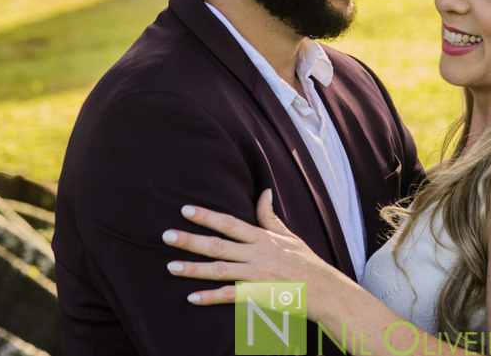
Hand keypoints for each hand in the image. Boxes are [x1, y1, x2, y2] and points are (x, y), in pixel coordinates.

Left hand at [162, 189, 334, 308]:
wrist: (324, 289)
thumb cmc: (306, 262)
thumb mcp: (288, 234)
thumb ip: (270, 216)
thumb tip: (264, 191)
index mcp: (262, 237)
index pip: (230, 223)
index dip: (207, 216)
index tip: (186, 210)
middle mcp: (257, 254)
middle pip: (219, 245)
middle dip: (191, 240)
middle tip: (166, 235)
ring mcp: (257, 275)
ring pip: (220, 271)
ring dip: (194, 269)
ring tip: (171, 267)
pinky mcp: (259, 295)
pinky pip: (230, 296)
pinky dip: (211, 298)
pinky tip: (192, 298)